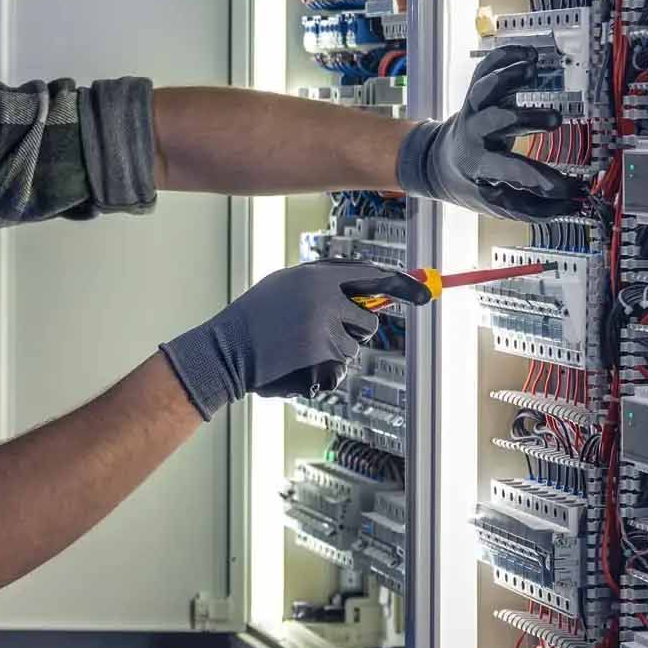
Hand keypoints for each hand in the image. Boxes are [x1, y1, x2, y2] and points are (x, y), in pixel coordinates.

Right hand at [159, 260, 382, 418]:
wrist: (226, 352)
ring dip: (333, 352)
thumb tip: (366, 290)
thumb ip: (324, 284)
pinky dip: (324, 371)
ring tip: (297, 347)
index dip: (400, 285)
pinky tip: (297, 362)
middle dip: (352, 329)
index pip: (371, 276)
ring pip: (353, 348)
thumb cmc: (254, 320)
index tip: (422, 294)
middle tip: (318, 331)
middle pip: (368, 321)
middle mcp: (325, 299)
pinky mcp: (323, 358)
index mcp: (315, 276)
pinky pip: (341, 368)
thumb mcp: (286, 285)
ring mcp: (325, 330)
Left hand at [397, 44, 583, 220]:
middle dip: (524, 119)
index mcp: (478, 165)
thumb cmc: (473, 181)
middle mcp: (474, 134)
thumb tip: (570, 206)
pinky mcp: (476, 93)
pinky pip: (485, 69)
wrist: (439, 161)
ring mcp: (474, 110)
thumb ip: (531, 206)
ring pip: (483, 88)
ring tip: (533, 69)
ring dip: (506, 77)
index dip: (540, 180)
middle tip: (555, 121)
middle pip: (494, 122)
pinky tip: (529, 54)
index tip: (568, 186)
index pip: (511, 172)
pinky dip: (504, 57)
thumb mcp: (495, 202)